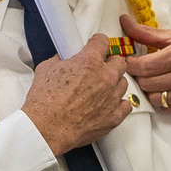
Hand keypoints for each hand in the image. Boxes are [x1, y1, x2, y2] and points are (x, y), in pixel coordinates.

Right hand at [21, 34, 131, 155]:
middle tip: (100, 69)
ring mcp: (112, 97)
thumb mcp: (47, 69)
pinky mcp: (114, 116)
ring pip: (123, 83)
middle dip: (110, 63)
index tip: (97, 45)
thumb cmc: (45, 102)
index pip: (103, 41)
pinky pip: (126, 105)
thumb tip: (64, 58)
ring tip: (101, 90)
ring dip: (114, 84)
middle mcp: (105, 77)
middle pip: (119, 62)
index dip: (98, 43)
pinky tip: (108, 104)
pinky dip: (118, 104)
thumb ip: (61, 59)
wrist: (46, 128)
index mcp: (90, 61)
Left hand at [120, 15, 170, 116]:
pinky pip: (167, 108)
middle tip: (143, 70)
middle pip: (147, 84)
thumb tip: (124, 22)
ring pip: (155, 99)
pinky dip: (164, 100)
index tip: (128, 61)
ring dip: (151, 90)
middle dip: (140, 77)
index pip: (144, 67)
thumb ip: (146, 33)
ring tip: (158, 79)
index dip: (130, 65)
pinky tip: (170, 89)